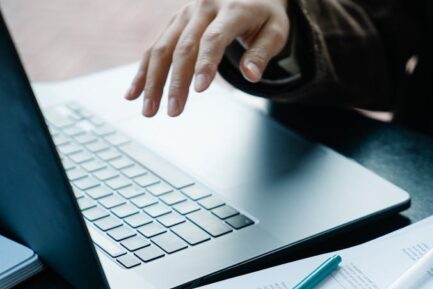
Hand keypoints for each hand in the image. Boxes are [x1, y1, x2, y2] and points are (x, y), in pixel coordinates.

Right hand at [124, 0, 289, 116]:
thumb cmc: (265, 16)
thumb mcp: (276, 31)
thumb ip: (262, 53)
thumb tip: (251, 75)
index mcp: (232, 9)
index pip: (214, 38)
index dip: (206, 64)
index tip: (199, 90)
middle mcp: (203, 8)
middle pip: (184, 47)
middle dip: (176, 81)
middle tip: (173, 111)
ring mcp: (185, 14)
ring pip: (163, 47)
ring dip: (153, 80)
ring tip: (150, 110)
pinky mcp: (175, 22)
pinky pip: (155, 47)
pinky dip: (144, 71)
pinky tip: (134, 93)